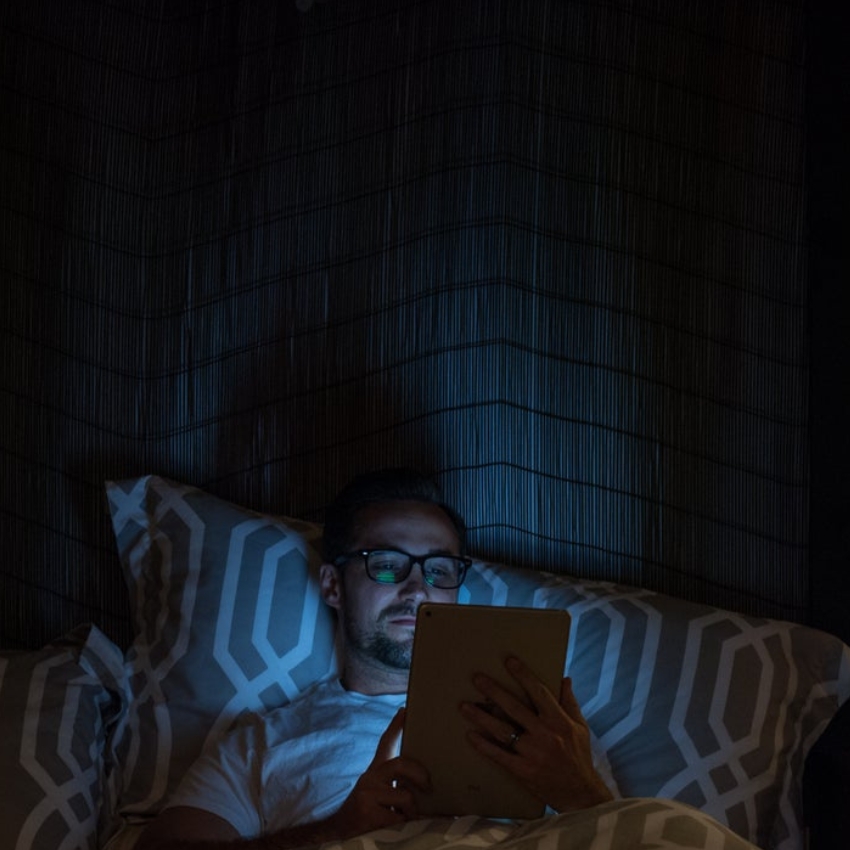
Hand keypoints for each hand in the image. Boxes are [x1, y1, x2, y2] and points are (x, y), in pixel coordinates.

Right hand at [327, 708, 430, 837]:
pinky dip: (404, 825)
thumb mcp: (380, 797)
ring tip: (408, 820)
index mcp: (374, 773)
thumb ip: (396, 787)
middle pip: (400, 763)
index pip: (385, 744)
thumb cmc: (367, 817)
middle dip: (419, 774)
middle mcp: (369, 778)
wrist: (337, 835)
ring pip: (404, 795)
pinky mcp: (367, 812)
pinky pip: (399, 817)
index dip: (396, 726)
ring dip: (412, 811)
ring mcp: (366, 793)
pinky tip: (397, 829)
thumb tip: (428, 786)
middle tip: (429, 787)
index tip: (405, 710)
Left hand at [460, 658, 612, 813]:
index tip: (509, 660)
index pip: (539, 692)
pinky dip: (483, 745)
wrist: (580, 794)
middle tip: (477, 678)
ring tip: (464, 706)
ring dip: (481, 717)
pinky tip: (471, 735)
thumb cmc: (579, 757)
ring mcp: (532, 753)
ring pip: (502, 731)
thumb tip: (565, 678)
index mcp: (559, 721)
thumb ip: (570, 702)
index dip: (524, 675)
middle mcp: (545, 734)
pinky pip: (499, 755)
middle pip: (514, 708)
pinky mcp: (523, 771)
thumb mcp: (580, 727)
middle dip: (494, 692)